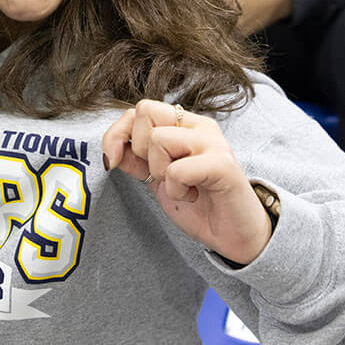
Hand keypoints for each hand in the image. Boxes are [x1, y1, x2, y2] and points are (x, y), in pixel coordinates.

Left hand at [103, 100, 272, 265]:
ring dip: (161, 173)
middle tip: (164, 174)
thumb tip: (110, 148)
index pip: (139, 110)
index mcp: (184, 125)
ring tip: (182, 187)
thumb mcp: (157, 178)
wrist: (233, 235)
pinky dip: (176, 190)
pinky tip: (193, 196)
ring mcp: (212, 142)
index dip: (117, 134)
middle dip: (141, 150)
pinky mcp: (222, 164)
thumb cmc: (199, 204)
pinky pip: (177, 170)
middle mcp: (198, 126)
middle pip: (145, 111)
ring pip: (158, 140)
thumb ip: (135, 159)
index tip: (114, 160)